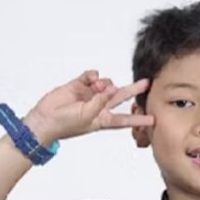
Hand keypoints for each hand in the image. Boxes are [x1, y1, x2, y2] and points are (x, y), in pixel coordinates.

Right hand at [24, 69, 154, 141]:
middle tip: (146, 83)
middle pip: (120, 97)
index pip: (125, 119)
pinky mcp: (79, 85)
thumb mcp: (87, 117)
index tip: (153, 119)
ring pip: (105, 83)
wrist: (46, 118)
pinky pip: (91, 76)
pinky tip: (90, 79)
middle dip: (133, 90)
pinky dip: (92, 75)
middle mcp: (99, 106)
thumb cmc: (66, 124)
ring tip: (95, 88)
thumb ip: (100, 102)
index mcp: (103, 119)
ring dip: (104, 83)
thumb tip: (112, 88)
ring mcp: (89, 95)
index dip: (138, 119)